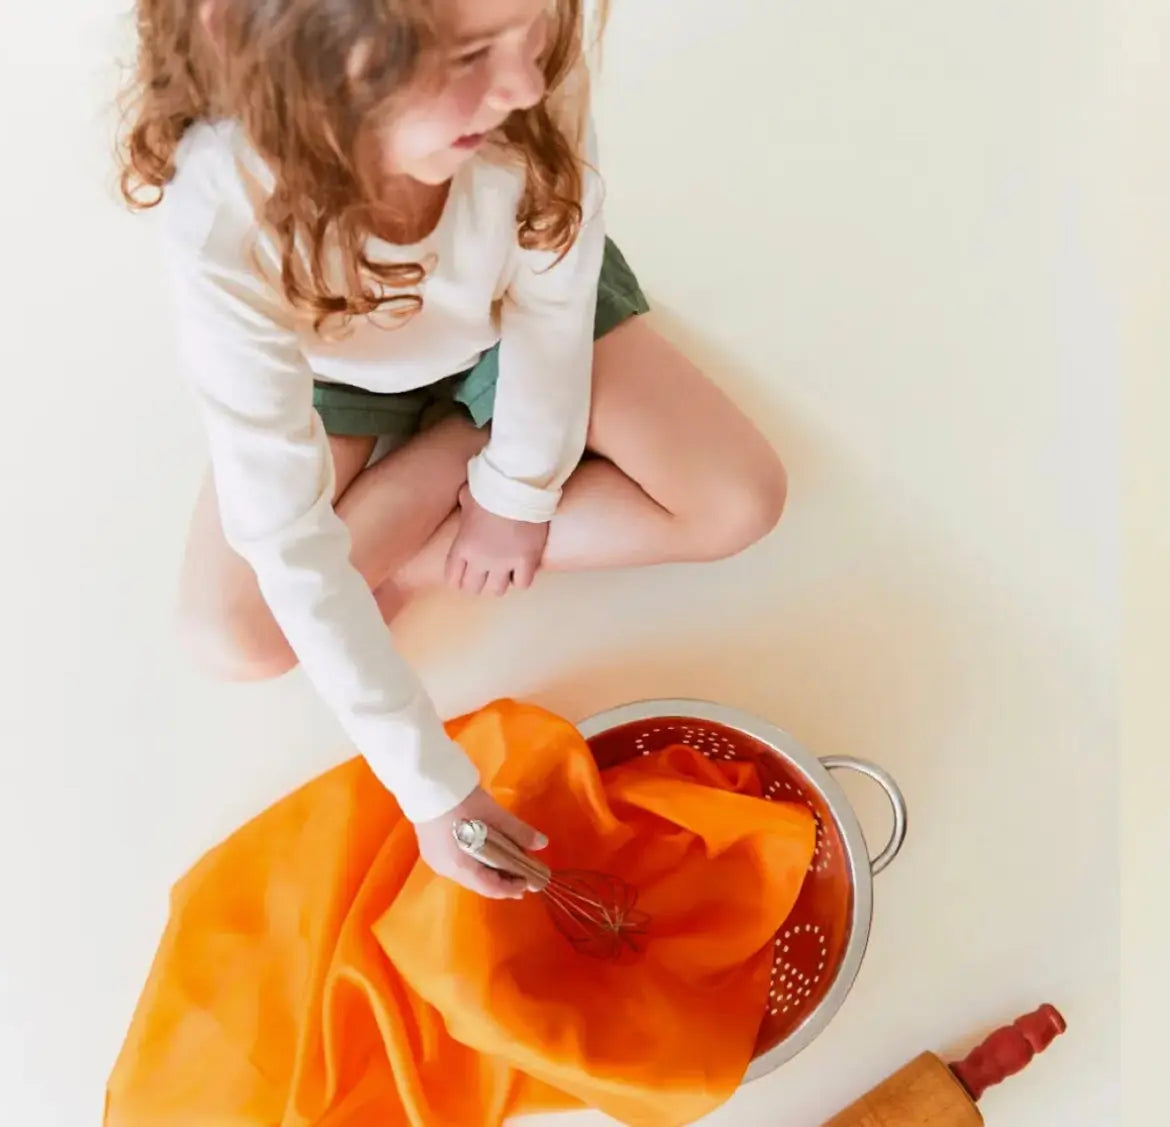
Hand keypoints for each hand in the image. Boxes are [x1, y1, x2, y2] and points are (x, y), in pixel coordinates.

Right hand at [414, 787, 547, 898]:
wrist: (425, 781)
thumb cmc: (461, 800)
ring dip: (488, 872)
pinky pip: (458, 865)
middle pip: (478, 884)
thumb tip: (543, 844)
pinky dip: (475, 864)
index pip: (490, 888)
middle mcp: (445, 869)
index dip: (512, 887)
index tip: (529, 881)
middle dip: (502, 881)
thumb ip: (518, 831)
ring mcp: (435, 860)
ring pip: (467, 875)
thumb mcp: (493, 814)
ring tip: (508, 863)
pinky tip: (486, 854)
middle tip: (523, 875)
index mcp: (460, 865)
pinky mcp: (431, 850)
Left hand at [445, 487, 548, 595]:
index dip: (459, 578)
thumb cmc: (489, 488)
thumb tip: (465, 498)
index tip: (465, 573)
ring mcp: (504, 563)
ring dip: (499, 581)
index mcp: (462, 547)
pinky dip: (522, 578)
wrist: (518, 486)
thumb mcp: (468, 496)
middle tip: (486, 573)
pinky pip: (522, 584)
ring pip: (497, 591)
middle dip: (478, 582)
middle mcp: (480, 560)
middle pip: (472, 589)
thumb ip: (465, 505)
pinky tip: (523, 568)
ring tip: (505, 571)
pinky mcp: (527, 562)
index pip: (452, 578)